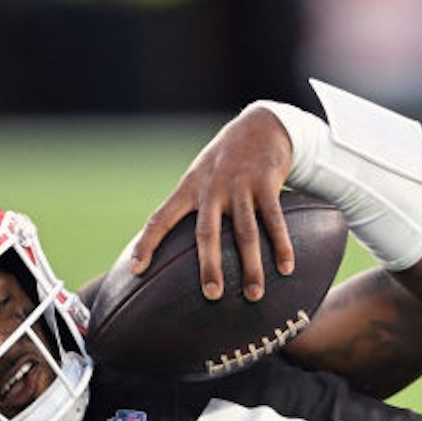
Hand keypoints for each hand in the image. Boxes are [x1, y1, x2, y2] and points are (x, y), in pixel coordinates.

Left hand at [131, 106, 297, 301]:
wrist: (260, 126)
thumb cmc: (227, 160)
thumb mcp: (201, 175)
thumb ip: (192, 204)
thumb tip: (177, 246)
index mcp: (190, 188)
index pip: (161, 218)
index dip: (147, 243)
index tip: (136, 270)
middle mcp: (212, 188)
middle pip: (207, 233)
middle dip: (210, 265)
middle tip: (212, 294)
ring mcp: (240, 186)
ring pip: (245, 233)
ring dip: (251, 266)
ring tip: (253, 294)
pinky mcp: (266, 184)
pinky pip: (274, 220)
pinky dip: (281, 245)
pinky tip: (286, 268)